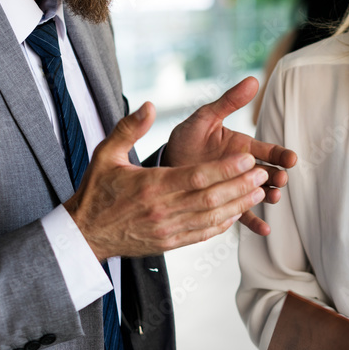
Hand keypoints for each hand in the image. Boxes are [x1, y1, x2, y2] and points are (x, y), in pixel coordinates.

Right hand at [64, 102, 268, 258]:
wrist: (85, 234)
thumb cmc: (96, 191)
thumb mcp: (106, 154)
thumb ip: (129, 128)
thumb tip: (149, 105)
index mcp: (151, 186)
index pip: (197, 177)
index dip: (227, 168)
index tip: (248, 158)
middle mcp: (162, 211)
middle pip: (211, 198)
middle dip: (241, 185)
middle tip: (263, 173)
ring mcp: (167, 230)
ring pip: (212, 218)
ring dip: (239, 205)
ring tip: (259, 191)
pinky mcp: (169, 244)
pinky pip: (203, 234)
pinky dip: (223, 224)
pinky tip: (238, 212)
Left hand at [163, 77, 297, 235]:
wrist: (167, 163)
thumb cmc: (186, 138)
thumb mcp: (206, 117)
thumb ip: (229, 102)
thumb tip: (253, 80)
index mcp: (243, 148)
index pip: (268, 151)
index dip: (281, 154)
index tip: (291, 159)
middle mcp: (243, 169)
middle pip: (268, 174)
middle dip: (277, 176)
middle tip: (280, 179)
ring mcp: (236, 187)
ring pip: (259, 194)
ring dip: (269, 196)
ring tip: (273, 198)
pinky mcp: (225, 203)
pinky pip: (242, 215)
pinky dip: (254, 223)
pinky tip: (265, 230)